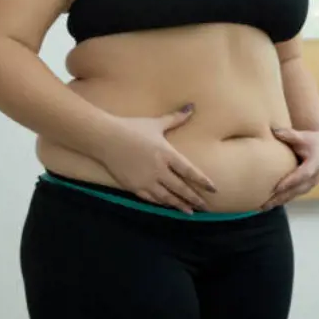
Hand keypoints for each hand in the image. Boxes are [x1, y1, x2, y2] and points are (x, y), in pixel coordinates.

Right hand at [98, 104, 215, 213]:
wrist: (105, 138)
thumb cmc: (131, 128)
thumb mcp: (155, 123)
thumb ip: (175, 118)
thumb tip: (191, 107)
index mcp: (166, 154)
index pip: (189, 171)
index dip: (202, 181)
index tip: (214, 189)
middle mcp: (158, 170)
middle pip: (180, 188)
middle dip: (194, 199)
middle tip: (205, 207)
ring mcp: (145, 180)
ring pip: (166, 197)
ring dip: (179, 205)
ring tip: (189, 212)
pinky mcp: (133, 186)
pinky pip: (150, 198)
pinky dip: (161, 203)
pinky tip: (166, 206)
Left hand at [262, 128, 318, 209]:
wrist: (317, 145)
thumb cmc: (307, 139)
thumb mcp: (300, 135)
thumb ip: (289, 134)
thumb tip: (275, 131)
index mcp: (315, 163)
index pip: (303, 175)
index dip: (291, 181)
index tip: (277, 187)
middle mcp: (315, 176)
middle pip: (298, 189)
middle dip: (282, 196)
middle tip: (266, 202)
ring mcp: (310, 183)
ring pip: (294, 195)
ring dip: (280, 201)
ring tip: (263, 207)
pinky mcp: (304, 187)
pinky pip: (292, 195)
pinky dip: (281, 200)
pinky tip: (267, 204)